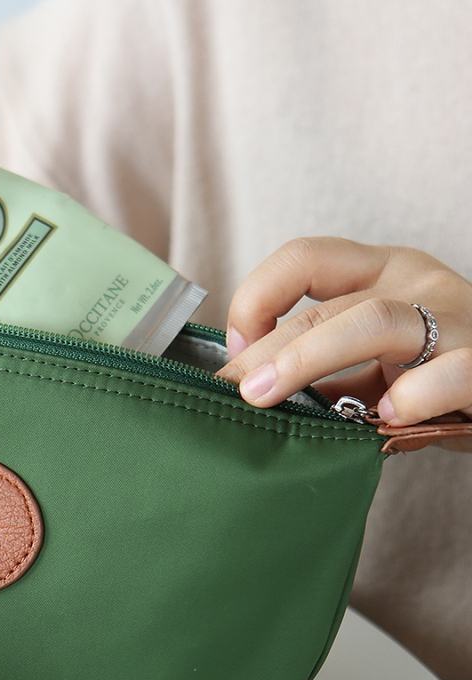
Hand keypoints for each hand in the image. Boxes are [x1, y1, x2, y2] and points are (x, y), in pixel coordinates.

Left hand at [215, 238, 471, 426]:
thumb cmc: (432, 376)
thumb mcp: (369, 363)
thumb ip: (319, 373)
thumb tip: (247, 392)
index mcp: (380, 272)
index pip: (304, 258)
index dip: (256, 299)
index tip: (235, 351)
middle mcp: (416, 283)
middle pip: (324, 307)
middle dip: (266, 352)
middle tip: (233, 392)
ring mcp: (453, 320)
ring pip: (374, 323)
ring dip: (308, 360)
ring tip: (269, 397)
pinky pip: (450, 372)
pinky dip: (415, 394)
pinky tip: (388, 416)